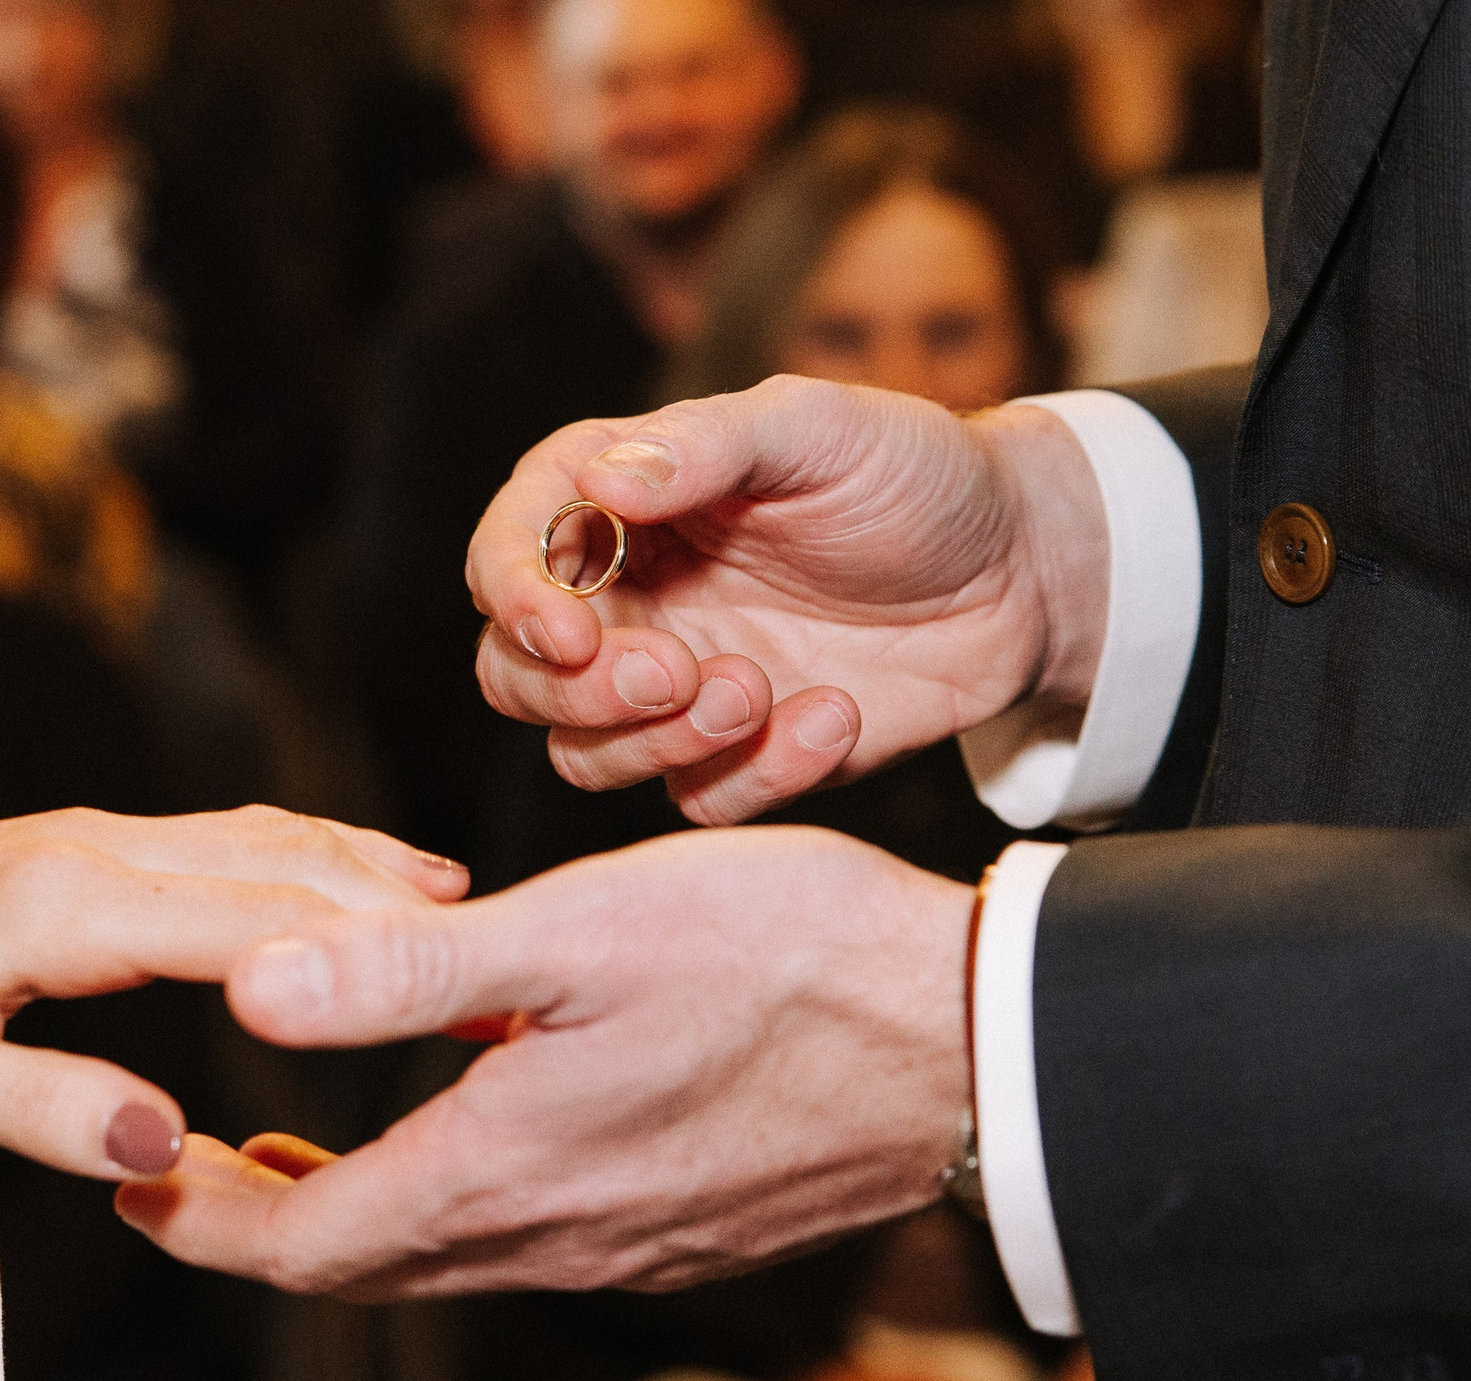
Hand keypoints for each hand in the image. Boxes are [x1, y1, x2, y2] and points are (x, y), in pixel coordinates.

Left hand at [0, 807, 468, 1179]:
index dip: (356, 958)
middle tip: (509, 961)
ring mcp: (95, 842)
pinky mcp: (91, 855)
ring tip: (467, 921)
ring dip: (364, 872)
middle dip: (392, 910)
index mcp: (58, 906)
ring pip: (262, 839)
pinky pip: (228, 843)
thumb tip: (160, 1140)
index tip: (460, 991)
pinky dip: (312, 860)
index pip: (243, 924)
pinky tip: (363, 879)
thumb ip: (28, 1104)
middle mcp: (92, 852)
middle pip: (275, 866)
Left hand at [117, 825, 970, 1297]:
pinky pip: (523, 1244)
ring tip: (289, 1153)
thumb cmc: (787, 963)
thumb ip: (404, 971)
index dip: (204, 1222)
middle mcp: (551, 1238)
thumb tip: (249, 991)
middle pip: (360, 1269)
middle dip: (256, 1225)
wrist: (976, 1042)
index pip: (305, 1244)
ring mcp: (620, 1244)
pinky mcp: (679, 1227)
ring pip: (441, 1258)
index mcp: (500, 1172)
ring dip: (350, 1215)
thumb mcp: (576, 934)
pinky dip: (445, 1202)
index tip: (134, 1186)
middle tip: (183, 1172)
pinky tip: (458, 1129)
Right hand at [466, 378, 1108, 822]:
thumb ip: (707, 446)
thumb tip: (598, 482)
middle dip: (578, 691)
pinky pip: (696, 803)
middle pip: (515, 676)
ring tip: (758, 692)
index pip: (507, 554)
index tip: (573, 631)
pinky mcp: (732, 758)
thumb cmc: (914, 476)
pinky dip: (760, 775)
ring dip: (659, 742)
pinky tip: (836, 716)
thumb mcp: (820, 428)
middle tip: (674, 673)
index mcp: (617, 507)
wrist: (1023, 572)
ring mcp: (672, 690)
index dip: (516, 598)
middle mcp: (625, 602)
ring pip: (584, 755)